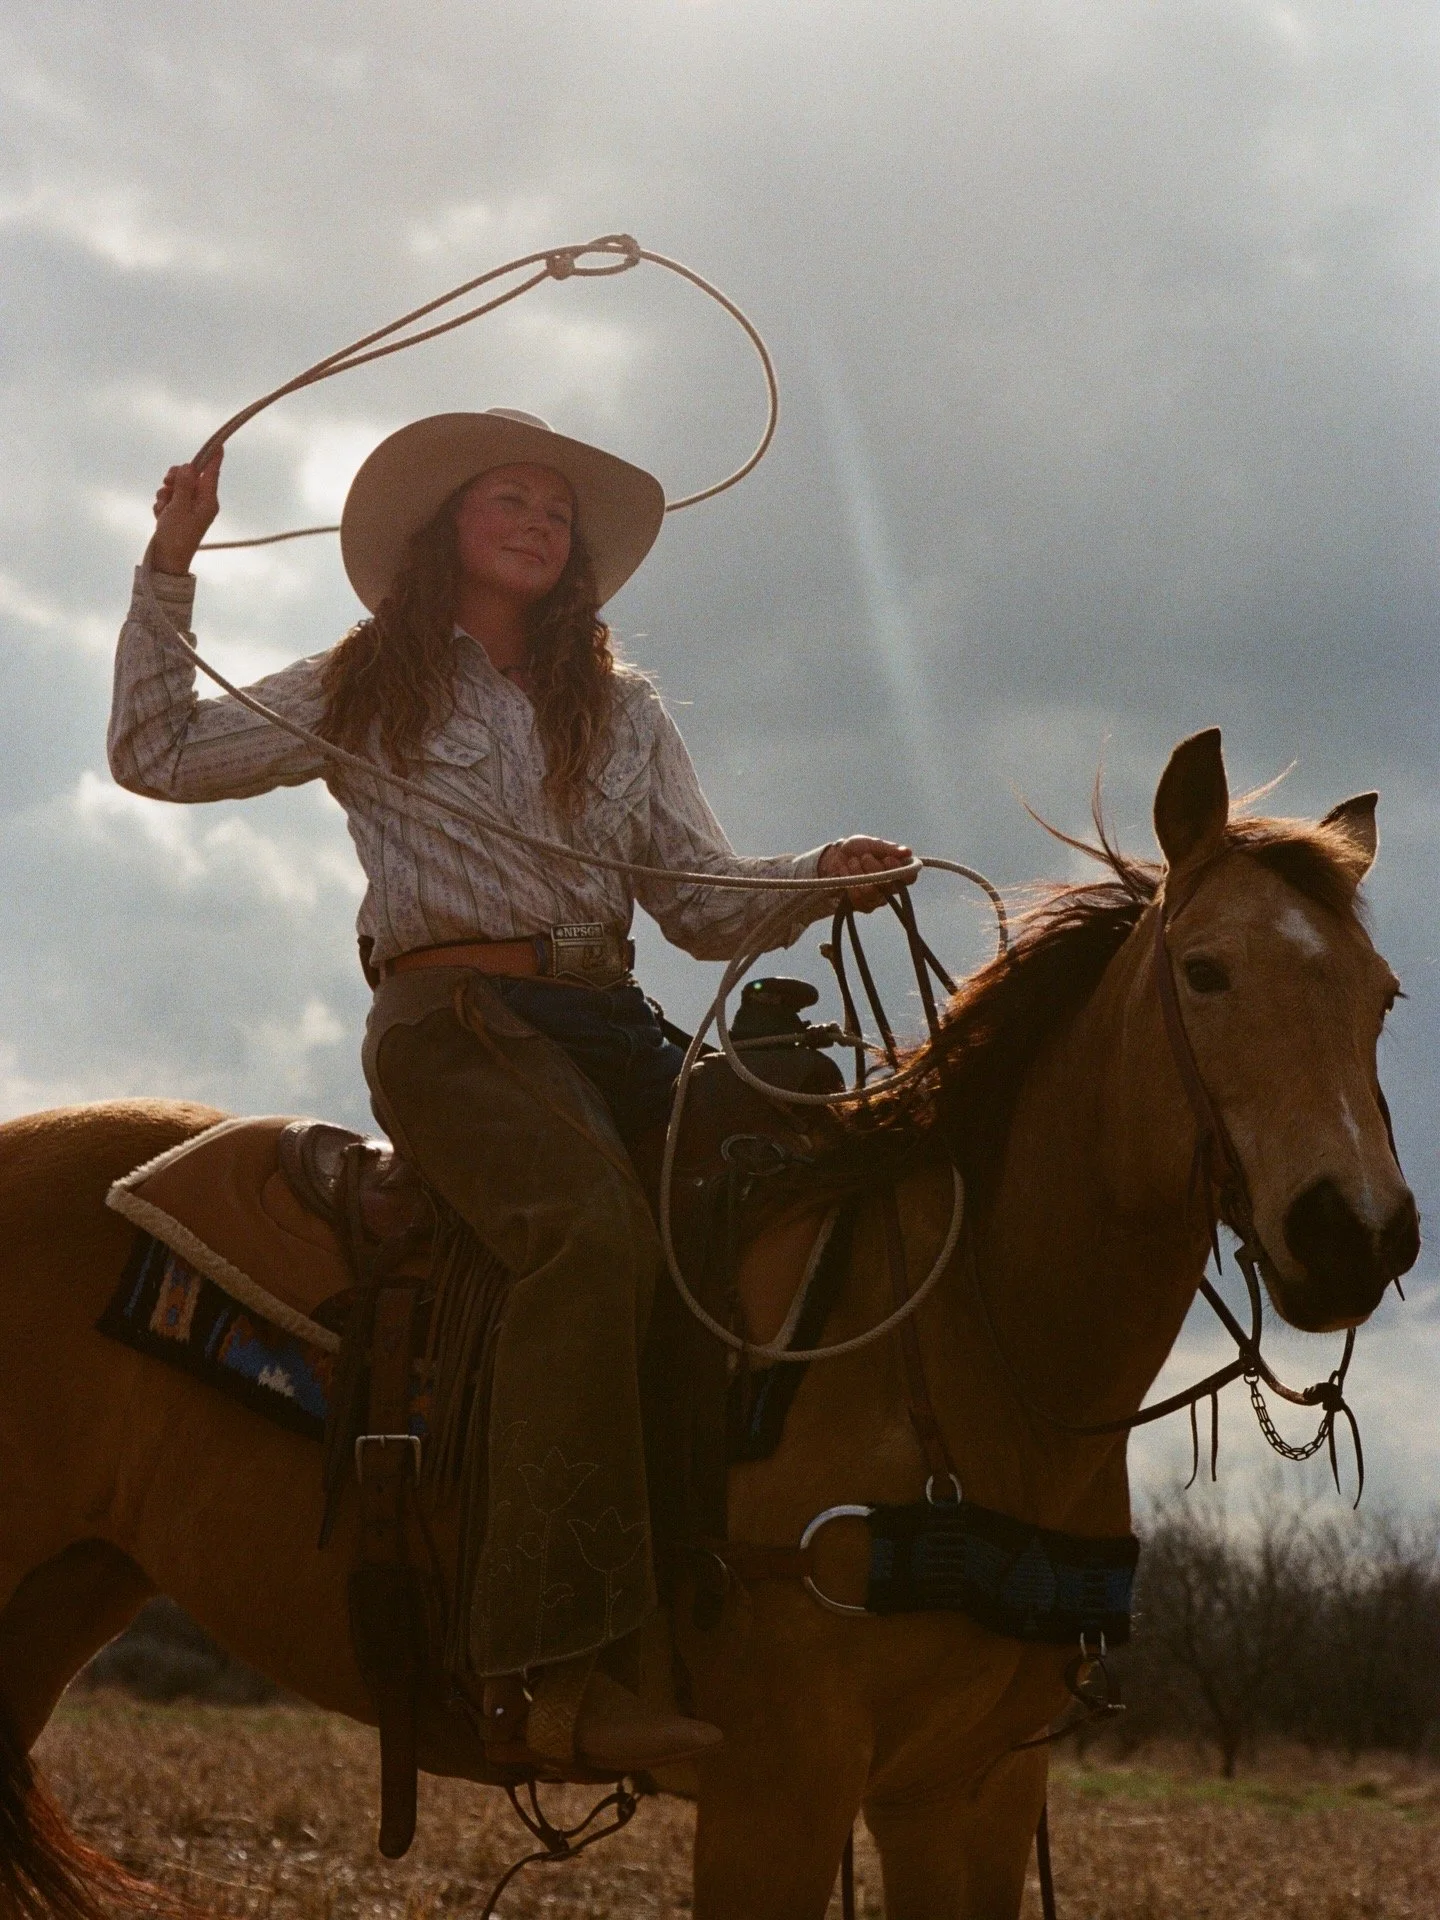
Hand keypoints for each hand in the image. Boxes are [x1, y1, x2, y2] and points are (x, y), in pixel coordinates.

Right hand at [150, 449, 222, 574]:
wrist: (167, 561)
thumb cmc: (176, 536)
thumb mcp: (179, 507)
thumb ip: (184, 485)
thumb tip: (188, 467)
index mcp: (208, 501)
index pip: (212, 473)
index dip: (213, 457)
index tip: (219, 443)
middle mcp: (201, 503)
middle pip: (190, 476)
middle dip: (175, 477)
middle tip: (167, 483)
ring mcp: (189, 508)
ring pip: (175, 486)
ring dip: (165, 494)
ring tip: (163, 509)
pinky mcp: (178, 514)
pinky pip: (168, 499)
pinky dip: (162, 505)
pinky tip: (160, 516)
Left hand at [817, 835, 915, 912]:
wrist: (835, 857)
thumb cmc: (858, 848)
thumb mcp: (871, 843)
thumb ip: (888, 848)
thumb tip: (908, 852)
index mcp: (898, 869)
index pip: (910, 877)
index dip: (900, 870)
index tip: (887, 858)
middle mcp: (892, 887)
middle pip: (890, 886)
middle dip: (874, 868)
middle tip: (864, 857)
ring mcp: (879, 899)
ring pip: (872, 893)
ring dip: (859, 874)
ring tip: (852, 862)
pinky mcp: (865, 906)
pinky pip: (859, 899)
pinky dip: (850, 883)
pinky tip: (845, 872)